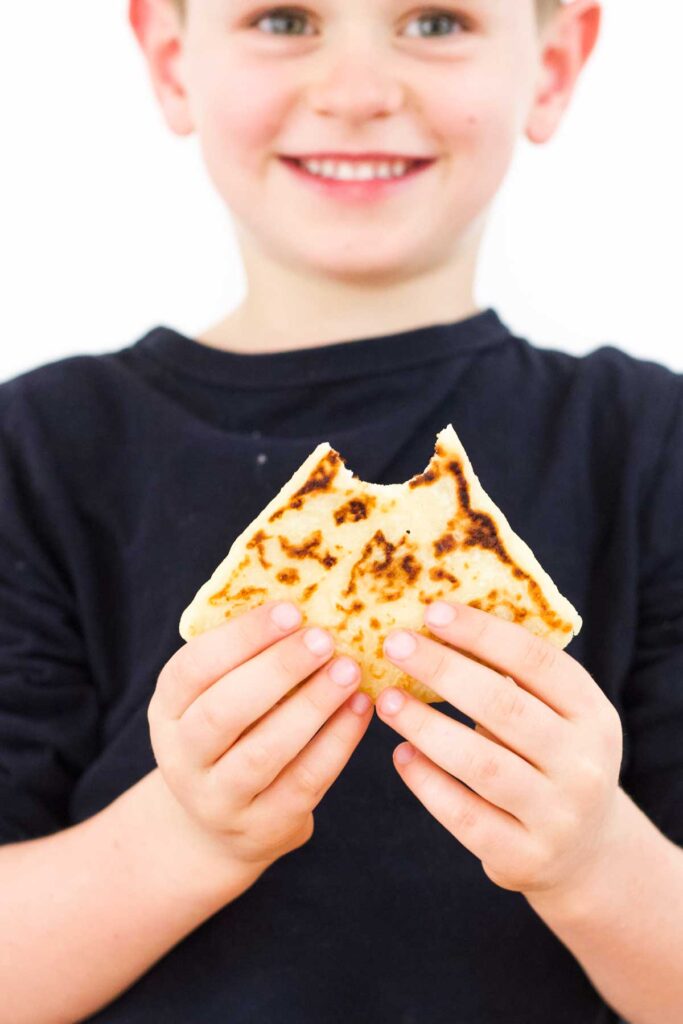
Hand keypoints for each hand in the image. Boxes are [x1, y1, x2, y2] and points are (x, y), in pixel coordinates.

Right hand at [148, 600, 372, 870]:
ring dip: (313, 706)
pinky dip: (337, 742)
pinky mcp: (263, 827)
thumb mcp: (217, 696)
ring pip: (265, 752)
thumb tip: (307, 594)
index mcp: (167, 710)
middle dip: (278, 669)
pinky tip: (361, 708)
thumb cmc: (231, 735)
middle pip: (224, 712)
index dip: (242, 637)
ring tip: (350, 670)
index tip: (291, 609)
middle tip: (325, 638)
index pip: (193, 669)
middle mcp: (183, 757)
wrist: (219, 825)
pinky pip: (304, 782)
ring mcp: (219, 799)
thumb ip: (246, 656)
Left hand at [376, 600, 623, 900]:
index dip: (484, 632)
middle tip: (394, 644)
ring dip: (426, 726)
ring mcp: (556, 815)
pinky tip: (400, 755)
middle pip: (505, 707)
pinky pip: (465, 816)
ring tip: (386, 699)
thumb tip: (436, 621)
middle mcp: (582, 763)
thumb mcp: (556, 717)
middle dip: (443, 670)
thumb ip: (514, 677)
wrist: (586, 852)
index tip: (432, 611)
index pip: (537, 662)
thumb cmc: (551, 758)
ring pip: (481, 763)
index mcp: (592, 714)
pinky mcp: (524, 856)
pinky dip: (428, 783)